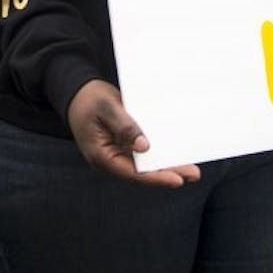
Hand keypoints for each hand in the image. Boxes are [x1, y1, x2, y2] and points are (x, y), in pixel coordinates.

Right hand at [66, 79, 200, 187]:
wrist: (78, 92)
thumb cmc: (89, 99)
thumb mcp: (107, 108)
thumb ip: (124, 126)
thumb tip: (144, 146)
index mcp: (102, 156)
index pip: (132, 172)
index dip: (155, 177)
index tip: (177, 180)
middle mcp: (111, 159)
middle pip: (142, 171)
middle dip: (168, 173)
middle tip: (194, 174)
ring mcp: (118, 153)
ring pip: (145, 164)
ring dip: (167, 164)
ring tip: (192, 169)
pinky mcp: (124, 145)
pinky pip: (144, 152)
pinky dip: (160, 152)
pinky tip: (177, 152)